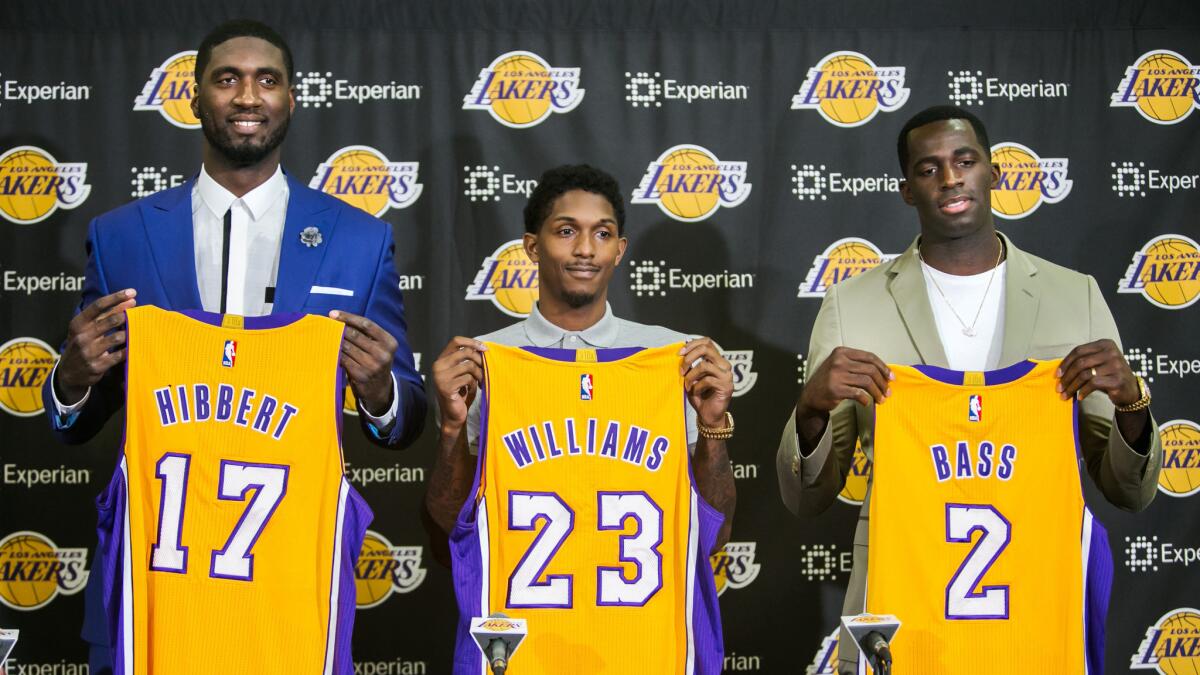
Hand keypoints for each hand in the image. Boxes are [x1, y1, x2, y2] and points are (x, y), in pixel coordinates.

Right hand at [55, 289, 136, 403]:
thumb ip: (103, 316)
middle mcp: (82, 336)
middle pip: (110, 320)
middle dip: (127, 315)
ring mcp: (89, 351)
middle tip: (140, 312)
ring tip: (140, 329)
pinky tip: (137, 345)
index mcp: (78, 324)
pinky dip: (130, 349)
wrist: (69, 373)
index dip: (116, 297)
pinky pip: (119, 355)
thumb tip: (129, 301)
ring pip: (117, 337)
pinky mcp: (97, 365)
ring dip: (130, 332)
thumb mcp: (85, 329)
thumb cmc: (82, 345)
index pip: (98, 306)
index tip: (132, 292)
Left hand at [329, 310, 397, 416]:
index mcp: (389, 342)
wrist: (380, 388)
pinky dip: (334, 353)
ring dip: (334, 340)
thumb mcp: (379, 347)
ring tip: (324, 334)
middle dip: (338, 328)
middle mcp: (383, 353)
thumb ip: (367, 335)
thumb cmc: (375, 361)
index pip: (366, 324)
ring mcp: (372, 365)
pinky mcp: (361, 375)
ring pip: (347, 347)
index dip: (348, 317)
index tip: (333, 313)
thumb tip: (341, 319)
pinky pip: (343, 359)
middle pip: (355, 335)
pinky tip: (327, 348)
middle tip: (325, 323)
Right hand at [431, 337, 485, 433]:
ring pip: (469, 366)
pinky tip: (472, 391)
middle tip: (486, 370)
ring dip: (479, 375)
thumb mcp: (463, 373)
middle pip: (465, 352)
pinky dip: (474, 385)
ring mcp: (440, 377)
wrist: (454, 415)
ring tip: (480, 382)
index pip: (456, 341)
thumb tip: (483, 348)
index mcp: (441, 360)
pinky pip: (468, 379)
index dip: (472, 342)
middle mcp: (438, 366)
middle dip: (480, 360)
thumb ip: (467, 360)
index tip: (484, 348)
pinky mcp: (446, 387)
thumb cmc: (461, 393)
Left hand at [680, 337, 732, 427]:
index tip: (679, 353)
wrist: (708, 415)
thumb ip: (690, 365)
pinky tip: (695, 392)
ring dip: (691, 375)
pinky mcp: (727, 386)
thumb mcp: (691, 377)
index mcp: (716, 360)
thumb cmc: (699, 395)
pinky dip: (697, 386)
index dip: (692, 344)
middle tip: (681, 369)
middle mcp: (724, 365)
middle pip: (706, 348)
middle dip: (689, 357)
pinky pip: (707, 380)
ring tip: (687, 385)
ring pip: (705, 365)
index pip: (707, 341)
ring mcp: (727, 375)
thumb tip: (681, 353)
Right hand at [799, 346, 890, 415]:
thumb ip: (858, 365)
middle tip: (887, 391)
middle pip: (870, 370)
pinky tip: (866, 402)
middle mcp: (839, 361)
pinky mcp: (836, 389)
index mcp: (842, 352)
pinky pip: (858, 394)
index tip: (891, 377)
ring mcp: (836, 375)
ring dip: (877, 392)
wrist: (811, 396)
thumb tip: (884, 372)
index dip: (883, 367)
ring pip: (867, 382)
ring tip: (881, 399)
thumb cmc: (830, 380)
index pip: (869, 357)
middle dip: (882, 382)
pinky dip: (866, 399)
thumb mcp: (840, 365)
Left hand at [1057, 339, 1139, 405]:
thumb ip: (1083, 361)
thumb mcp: (1098, 363)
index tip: (1057, 374)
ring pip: (1085, 374)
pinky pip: (1093, 384)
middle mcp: (1111, 352)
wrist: (1130, 389)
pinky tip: (1079, 396)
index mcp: (1105, 344)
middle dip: (1066, 377)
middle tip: (1059, 387)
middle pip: (1080, 363)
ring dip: (1072, 386)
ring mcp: (1116, 366)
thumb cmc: (1109, 375)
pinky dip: (1083, 391)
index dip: (1065, 363)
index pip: (1079, 351)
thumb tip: (1059, 371)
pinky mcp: (1117, 380)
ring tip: (1065, 394)